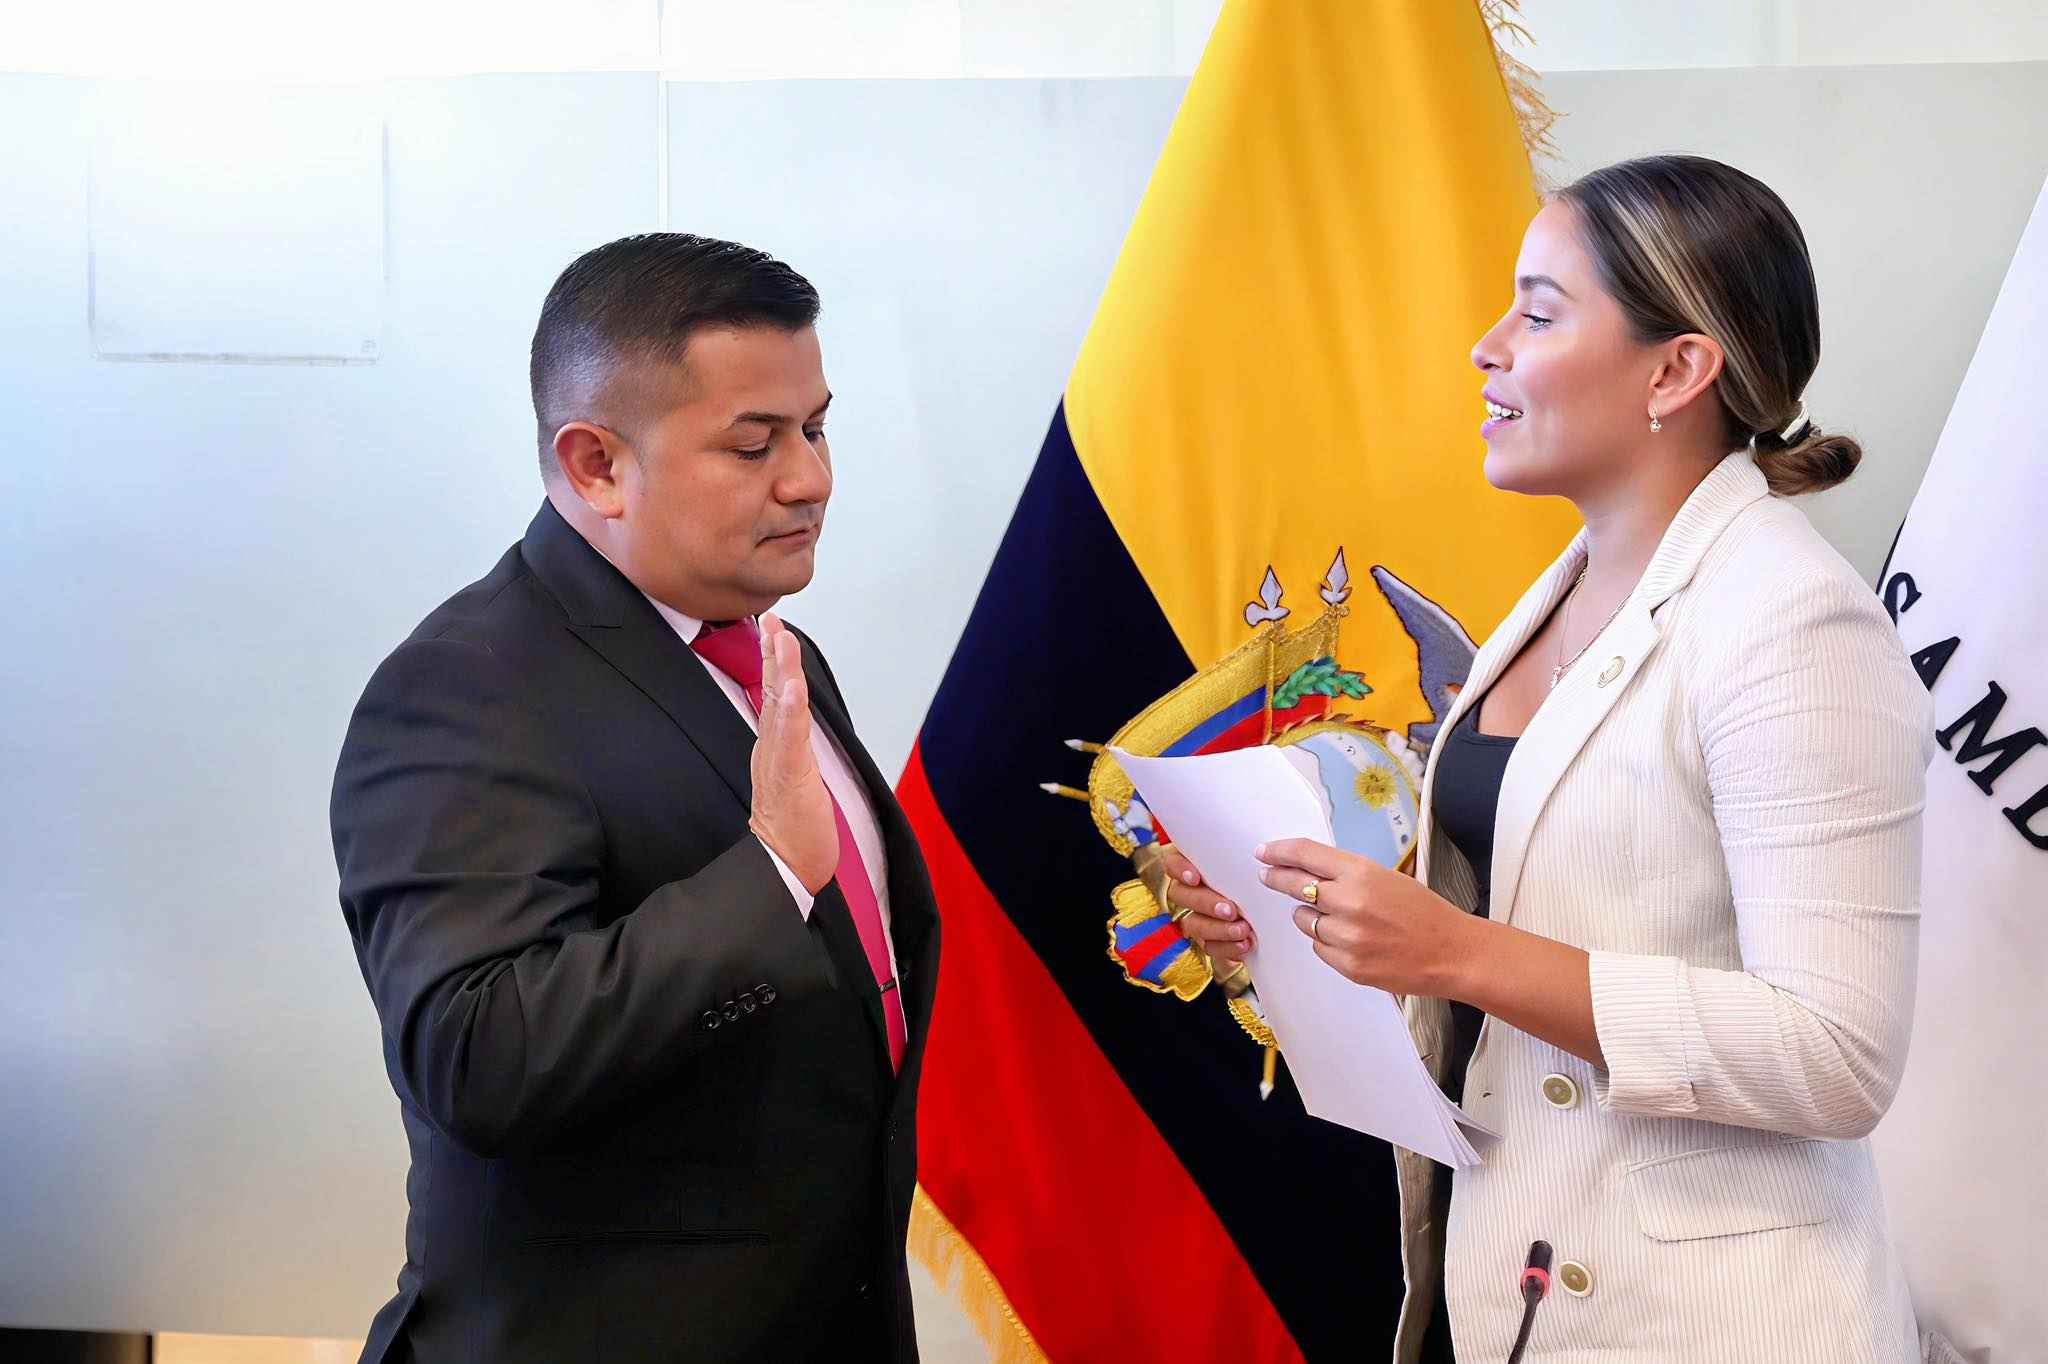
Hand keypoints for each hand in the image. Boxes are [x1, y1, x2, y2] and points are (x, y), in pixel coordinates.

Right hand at [748, 613, 837, 893]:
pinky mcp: (789, 776)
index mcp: (774, 747)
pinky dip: (791, 710)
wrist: (784, 866)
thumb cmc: (794, 830)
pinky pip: (790, 738)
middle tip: (771, 618)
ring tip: (781, 638)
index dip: (775, 660)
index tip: (773, 627)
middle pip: (773, 691)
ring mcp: (778, 760)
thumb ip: (793, 750)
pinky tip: (793, 687)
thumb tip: (796, 728)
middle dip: (773, 652)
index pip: (775, 694)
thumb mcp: (794, 779)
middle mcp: (771, 748)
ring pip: (780, 706)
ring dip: (782, 670)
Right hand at [1158, 845, 1255, 968]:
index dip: (1179, 869)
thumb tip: (1260, 849)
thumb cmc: (1263, 876)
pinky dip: (1227, 947)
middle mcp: (1190, 891)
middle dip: (1205, 903)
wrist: (1277, 911)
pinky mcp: (1211, 940)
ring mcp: (1198, 916)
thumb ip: (1246, 855)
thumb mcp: (1255, 862)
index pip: (1172, 863)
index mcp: (1197, 866)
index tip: (1196, 877)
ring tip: (1243, 930)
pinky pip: (1209, 946)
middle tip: (1230, 910)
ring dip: (1217, 928)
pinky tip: (1244, 945)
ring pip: (1193, 923)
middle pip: (1181, 895)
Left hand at [1257, 838, 1472, 997]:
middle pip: (1294, 885)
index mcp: (1362, 873)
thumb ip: (1348, 874)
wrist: (1452, 953)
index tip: (1264, 852)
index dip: (1279, 851)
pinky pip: (1318, 948)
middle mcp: (1350, 902)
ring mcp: (1347, 937)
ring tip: (1340, 918)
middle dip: (1276, 879)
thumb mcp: (1387, 878)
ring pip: (1303, 920)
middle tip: (1267, 876)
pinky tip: (1351, 940)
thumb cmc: (1424, 913)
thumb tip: (1308, 872)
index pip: (1306, 854)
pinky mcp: (1348, 965)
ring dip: (1311, 916)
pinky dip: (1327, 942)